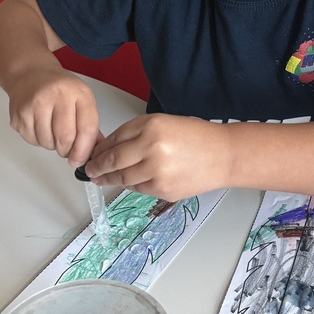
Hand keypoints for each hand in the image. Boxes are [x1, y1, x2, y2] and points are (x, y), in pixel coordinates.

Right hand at [6, 64, 99, 165]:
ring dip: (52, 145)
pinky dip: (38, 140)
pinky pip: (31, 140)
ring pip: (47, 142)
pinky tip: (40, 126)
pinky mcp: (18, 114)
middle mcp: (55, 96)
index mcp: (77, 92)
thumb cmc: (60, 88)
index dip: (85, 149)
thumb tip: (96, 150)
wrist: (31, 74)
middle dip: (67, 150)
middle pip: (65, 138)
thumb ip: (90, 124)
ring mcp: (33, 105)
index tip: (81, 159)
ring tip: (52, 130)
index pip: (86, 128)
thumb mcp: (82, 98)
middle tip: (67, 148)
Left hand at [84, 114, 229, 200]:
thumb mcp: (162, 122)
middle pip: (114, 162)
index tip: (92, 155)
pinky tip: (130, 181)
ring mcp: (158, 173)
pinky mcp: (164, 191)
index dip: (99, 150)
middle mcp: (152, 150)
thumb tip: (107, 149)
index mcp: (151, 128)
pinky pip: (139, 189)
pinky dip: (131, 185)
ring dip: (111, 179)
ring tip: (103, 178)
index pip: (115, 141)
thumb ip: (134, 133)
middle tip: (89, 171)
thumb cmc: (195, 136)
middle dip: (97, 168)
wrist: (224, 155)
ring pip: (124, 179)